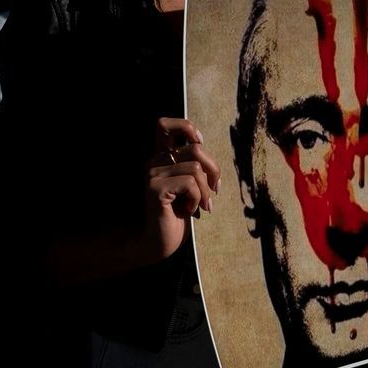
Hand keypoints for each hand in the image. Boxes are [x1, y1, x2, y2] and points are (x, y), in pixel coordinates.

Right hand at [142, 117, 221, 263]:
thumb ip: (195, 166)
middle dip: (214, 169)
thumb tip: (209, 155)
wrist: (160, 243)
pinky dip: (198, 199)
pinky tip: (189, 211)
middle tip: (215, 190)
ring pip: (196, 169)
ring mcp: (152, 174)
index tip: (199, 143)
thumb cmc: (178, 216)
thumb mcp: (191, 186)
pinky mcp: (155, 188)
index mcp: (161, 159)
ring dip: (206, 191)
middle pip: (195, 149)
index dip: (186, 127)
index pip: (164, 124)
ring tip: (201, 206)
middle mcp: (154, 162)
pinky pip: (190, 183)